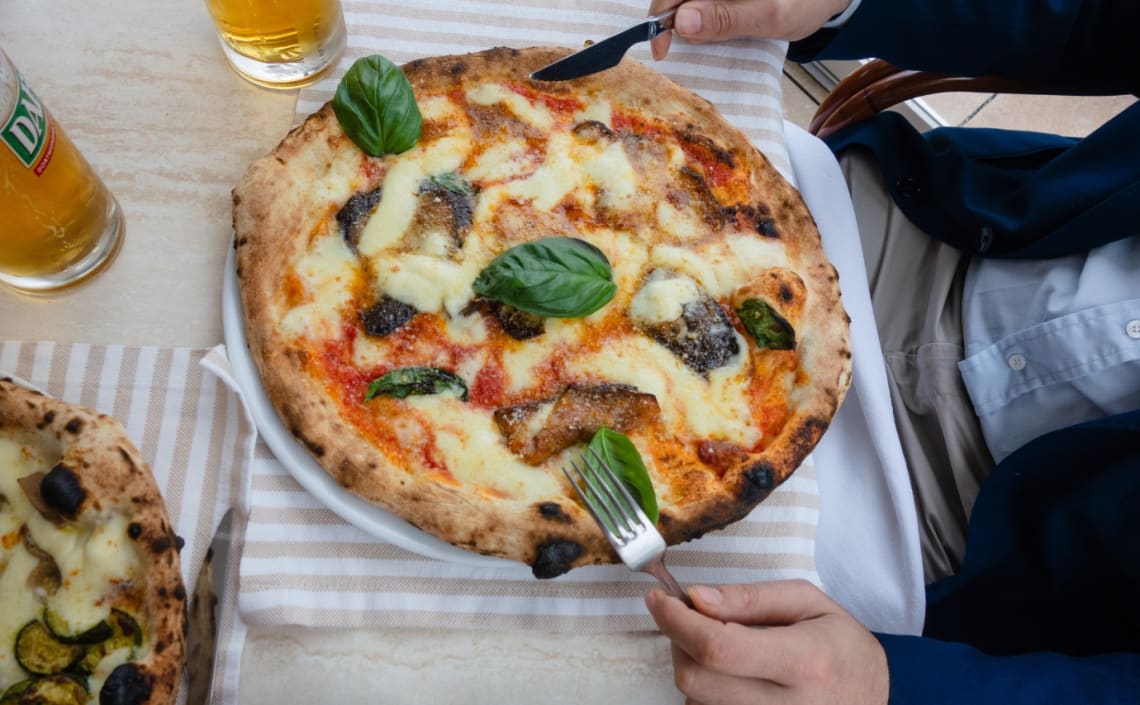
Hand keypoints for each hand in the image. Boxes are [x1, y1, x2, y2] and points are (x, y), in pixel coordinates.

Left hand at [645, 579, 888, 704]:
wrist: (872, 699)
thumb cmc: (842, 648)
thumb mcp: (809, 603)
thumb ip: (751, 598)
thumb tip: (697, 598)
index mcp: (805, 662)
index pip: (719, 646)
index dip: (677, 621)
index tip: (659, 599)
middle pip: (696, 680)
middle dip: (678, 641)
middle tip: (689, 619)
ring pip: (695, 703)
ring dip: (691, 668)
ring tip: (717, 649)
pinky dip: (704, 694)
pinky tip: (726, 677)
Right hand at [647, 0, 851, 58]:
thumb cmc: (807, 0)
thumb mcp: (771, 16)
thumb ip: (727, 19)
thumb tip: (682, 23)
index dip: (661, 15)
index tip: (662, 48)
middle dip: (670, 19)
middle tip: (672, 49)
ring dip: (683, 20)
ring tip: (688, 42)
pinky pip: (700, 2)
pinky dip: (696, 16)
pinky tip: (703, 30)